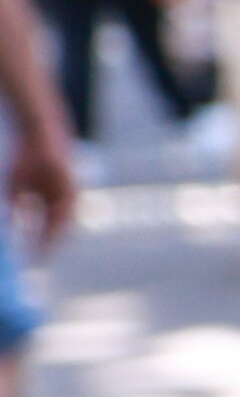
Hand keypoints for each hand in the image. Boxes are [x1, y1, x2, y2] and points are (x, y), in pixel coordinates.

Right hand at [8, 114, 69, 255]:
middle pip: (57, 227)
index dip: (39, 241)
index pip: (47, 226)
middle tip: (40, 261)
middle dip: (48, 244)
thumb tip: (10, 225)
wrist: (39, 135)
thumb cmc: (27, 159)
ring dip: (54, 237)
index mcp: (52, 200)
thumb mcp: (17, 187)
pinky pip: (67, 208)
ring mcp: (69, 193)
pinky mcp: (72, 186)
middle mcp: (63, 199)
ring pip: (64, 221)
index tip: (33, 257)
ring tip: (45, 251)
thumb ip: (17, 207)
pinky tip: (51, 230)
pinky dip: (58, 221)